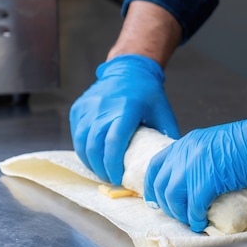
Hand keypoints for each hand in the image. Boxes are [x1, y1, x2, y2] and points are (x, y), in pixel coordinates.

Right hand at [70, 54, 179, 184]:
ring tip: (101, 171)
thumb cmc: (148, 93)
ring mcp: (88, 107)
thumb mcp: (162, 112)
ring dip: (90, 161)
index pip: (114, 141)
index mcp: (126, 109)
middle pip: (94, 146)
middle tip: (110, 178)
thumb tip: (169, 162)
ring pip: (81, 142)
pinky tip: (93, 156)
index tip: (119, 177)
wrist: (128, 69)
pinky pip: (76, 134)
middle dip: (101, 168)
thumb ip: (166, 136)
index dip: (113, 164)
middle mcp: (103, 107)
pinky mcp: (79, 108)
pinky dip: (83, 149)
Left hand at [144, 119, 246, 231]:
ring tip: (190, 219)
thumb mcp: (213, 144)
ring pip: (173, 198)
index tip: (155, 199)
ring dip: (180, 213)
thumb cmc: (246, 143)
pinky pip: (193, 206)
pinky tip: (200, 222)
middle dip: (166, 204)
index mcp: (185, 144)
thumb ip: (198, 159)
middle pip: (161, 185)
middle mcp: (184, 153)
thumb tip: (195, 181)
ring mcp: (193, 166)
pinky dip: (195, 218)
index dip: (153, 186)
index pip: (155, 166)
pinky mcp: (207, 180)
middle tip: (177, 214)